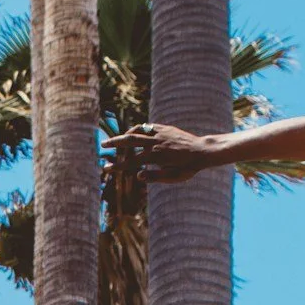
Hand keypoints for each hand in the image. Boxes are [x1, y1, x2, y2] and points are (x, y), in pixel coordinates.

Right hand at [104, 121, 220, 182]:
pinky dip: (138, 130)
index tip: (106, 168)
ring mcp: (160, 133)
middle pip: (129, 141)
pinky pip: (147, 126)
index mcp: (155, 157)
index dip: (117, 166)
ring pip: (137, 130)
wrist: (202, 151)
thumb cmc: (188, 168)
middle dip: (114, 143)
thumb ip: (154, 176)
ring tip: (117, 140)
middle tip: (102, 145)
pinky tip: (134, 134)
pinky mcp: (164, 128)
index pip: (130, 162)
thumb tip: (137, 176)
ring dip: (124, 134)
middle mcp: (155, 143)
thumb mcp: (173, 177)